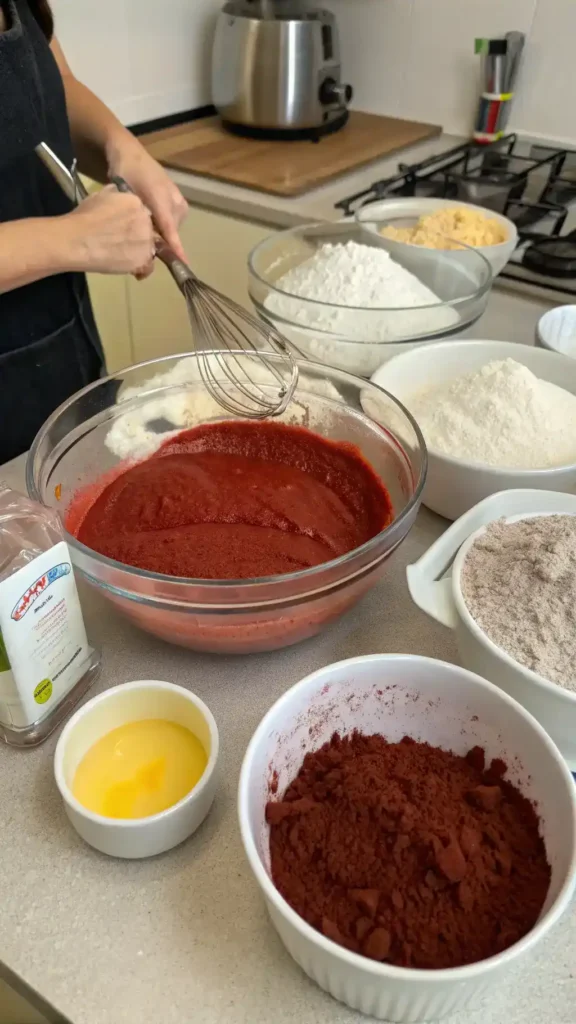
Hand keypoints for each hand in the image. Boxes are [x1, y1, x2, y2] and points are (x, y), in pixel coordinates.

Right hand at [65, 186, 154, 274]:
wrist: (77, 241)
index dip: (134, 221)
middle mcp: (146, 221)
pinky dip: (140, 268)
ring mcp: (146, 242)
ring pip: (149, 247)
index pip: (142, 212)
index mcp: (136, 202)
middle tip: (122, 241)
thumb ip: (115, 196)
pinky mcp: (142, 260)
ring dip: (139, 251)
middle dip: (138, 235)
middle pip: (148, 229)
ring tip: (123, 254)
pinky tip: (129, 267)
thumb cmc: (84, 218)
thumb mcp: (100, 196)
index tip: (124, 226)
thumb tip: (119, 196)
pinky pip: (147, 267)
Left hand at [108, 142, 187, 260]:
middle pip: (171, 231)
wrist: (131, 154)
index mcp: (161, 197)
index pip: (169, 228)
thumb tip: (142, 238)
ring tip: (143, 227)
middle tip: (140, 244)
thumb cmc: (125, 173)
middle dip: (159, 240)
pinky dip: (163, 226)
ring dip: (160, 232)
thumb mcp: (124, 194)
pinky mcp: (179, 202)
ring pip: (172, 228)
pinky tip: (151, 221)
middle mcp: (175, 200)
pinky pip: (173, 222)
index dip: (175, 247)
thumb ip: (134, 215)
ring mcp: (179, 201)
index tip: (183, 262)